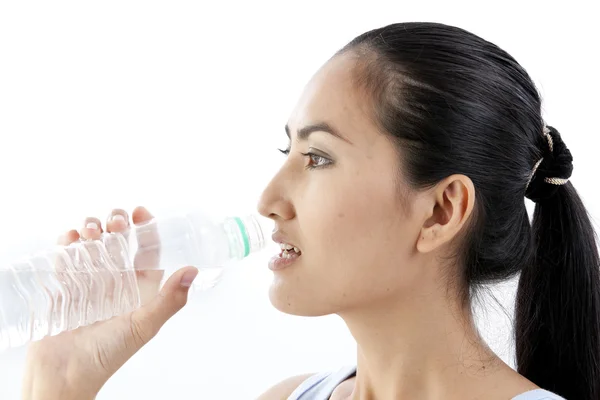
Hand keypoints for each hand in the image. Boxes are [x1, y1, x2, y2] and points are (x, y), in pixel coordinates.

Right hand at [21, 206, 198, 399]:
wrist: (64, 375)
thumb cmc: (107, 354)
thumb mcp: (144, 325)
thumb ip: (168, 300)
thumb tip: (193, 270)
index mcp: (139, 287)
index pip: (147, 250)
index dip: (146, 228)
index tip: (141, 212)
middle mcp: (116, 281)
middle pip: (119, 240)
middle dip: (117, 223)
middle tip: (115, 222)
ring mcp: (89, 281)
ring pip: (93, 243)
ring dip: (92, 229)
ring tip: (90, 231)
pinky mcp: (64, 284)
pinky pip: (67, 255)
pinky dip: (68, 241)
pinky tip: (71, 239)